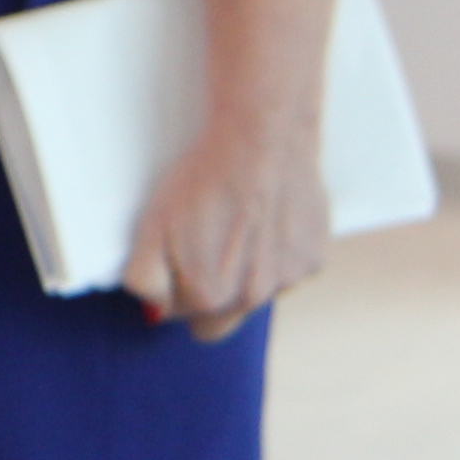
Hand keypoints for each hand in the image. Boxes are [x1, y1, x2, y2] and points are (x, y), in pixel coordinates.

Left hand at [118, 112, 329, 341]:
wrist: (262, 142)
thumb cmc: (203, 182)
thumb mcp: (152, 227)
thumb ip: (145, 279)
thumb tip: (154, 308)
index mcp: (210, 297)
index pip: (183, 314)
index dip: (174, 287)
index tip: (177, 256)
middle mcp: (252, 299)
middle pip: (221, 317)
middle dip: (209, 292)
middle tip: (205, 247)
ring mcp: (288, 281)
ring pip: (257, 292)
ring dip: (245, 272)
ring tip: (236, 225)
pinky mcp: (314, 260)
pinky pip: (288, 269)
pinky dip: (276, 253)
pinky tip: (266, 220)